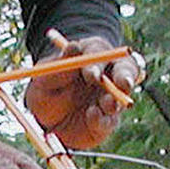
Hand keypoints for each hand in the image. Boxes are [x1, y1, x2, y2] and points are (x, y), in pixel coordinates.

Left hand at [26, 31, 145, 151]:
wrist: (43, 121)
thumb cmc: (45, 91)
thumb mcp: (45, 78)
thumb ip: (60, 65)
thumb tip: (73, 47)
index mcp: (92, 57)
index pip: (100, 52)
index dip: (98, 62)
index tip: (91, 74)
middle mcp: (107, 76)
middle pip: (126, 70)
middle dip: (126, 76)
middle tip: (123, 83)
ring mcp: (110, 99)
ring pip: (122, 97)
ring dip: (116, 100)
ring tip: (106, 103)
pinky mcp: (107, 122)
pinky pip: (110, 121)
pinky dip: (103, 119)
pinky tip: (92, 115)